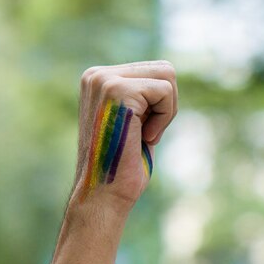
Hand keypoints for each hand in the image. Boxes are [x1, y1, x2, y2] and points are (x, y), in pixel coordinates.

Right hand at [72, 60, 177, 209]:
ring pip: (167, 76)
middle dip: (166, 106)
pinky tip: (143, 138)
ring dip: (166, 112)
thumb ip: (142, 95)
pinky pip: (165, 91)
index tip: (139, 132)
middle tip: (145, 135)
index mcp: (97, 79)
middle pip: (164, 69)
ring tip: (143, 136)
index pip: (153, 71)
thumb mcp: (132, 120)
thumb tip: (167, 72)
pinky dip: (164, 119)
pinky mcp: (117, 91)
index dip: (159, 106)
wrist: (104, 194)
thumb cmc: (121, 166)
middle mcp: (96, 75)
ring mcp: (104, 80)